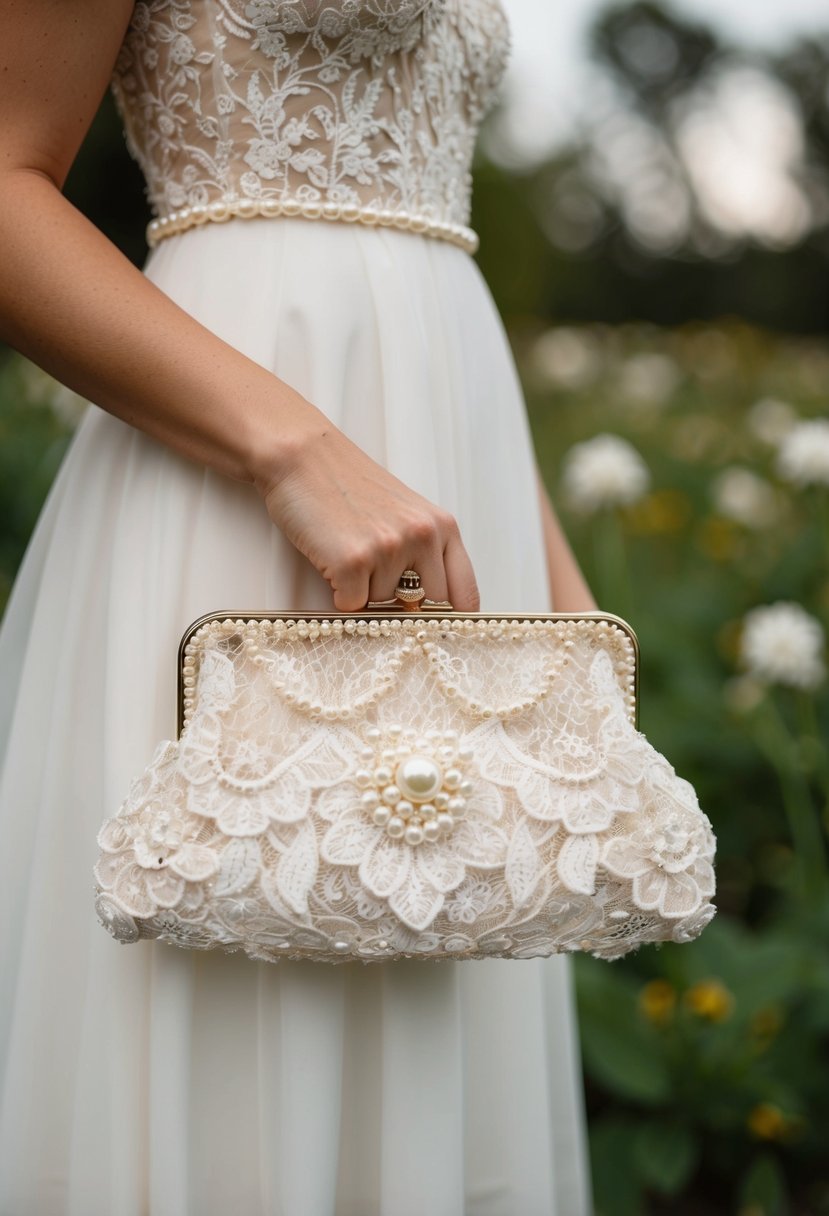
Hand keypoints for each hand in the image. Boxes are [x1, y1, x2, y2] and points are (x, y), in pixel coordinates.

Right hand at [255, 404, 479, 612]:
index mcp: (443, 527)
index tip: (442, 636)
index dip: (453, 623)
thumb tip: (428, 610)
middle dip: (400, 609)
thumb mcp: (405, 513)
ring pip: (383, 608)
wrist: (303, 457)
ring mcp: (389, 550)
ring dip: (363, 595)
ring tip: (346, 553)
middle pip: (425, 610)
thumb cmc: (349, 487)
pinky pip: (351, 607)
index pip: (465, 595)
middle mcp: (423, 538)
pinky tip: (331, 562)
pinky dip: (338, 595)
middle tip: (374, 584)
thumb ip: (426, 554)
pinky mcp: (353, 562)